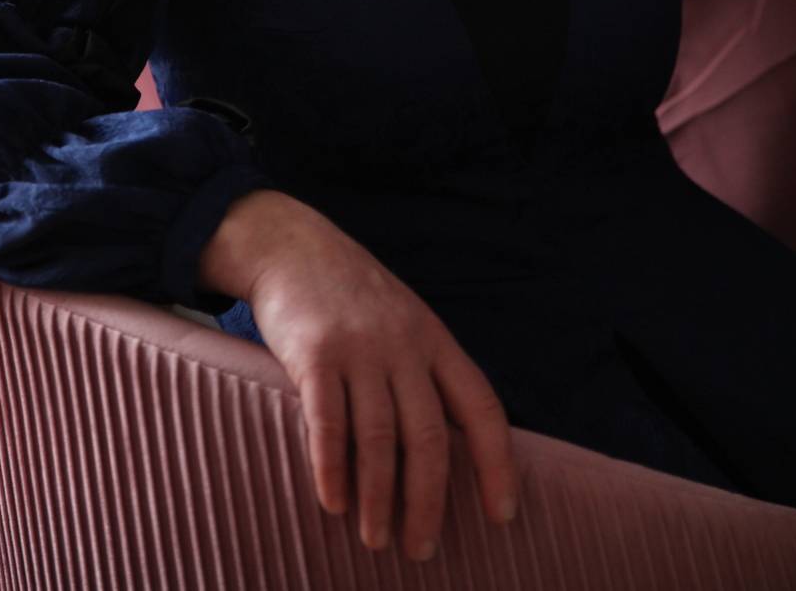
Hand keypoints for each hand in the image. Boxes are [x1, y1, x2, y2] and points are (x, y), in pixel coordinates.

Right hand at [243, 201, 519, 562]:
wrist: (292, 245)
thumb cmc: (350, 295)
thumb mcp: (404, 321)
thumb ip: (424, 372)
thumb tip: (444, 451)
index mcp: (434, 340)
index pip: (481, 407)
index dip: (498, 464)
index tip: (503, 514)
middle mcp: (404, 345)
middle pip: (429, 437)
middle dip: (429, 502)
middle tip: (420, 549)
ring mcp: (359, 348)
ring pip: (380, 439)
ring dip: (379, 499)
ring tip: (376, 539)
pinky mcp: (314, 353)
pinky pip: (327, 423)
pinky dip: (332, 469)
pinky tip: (333, 503)